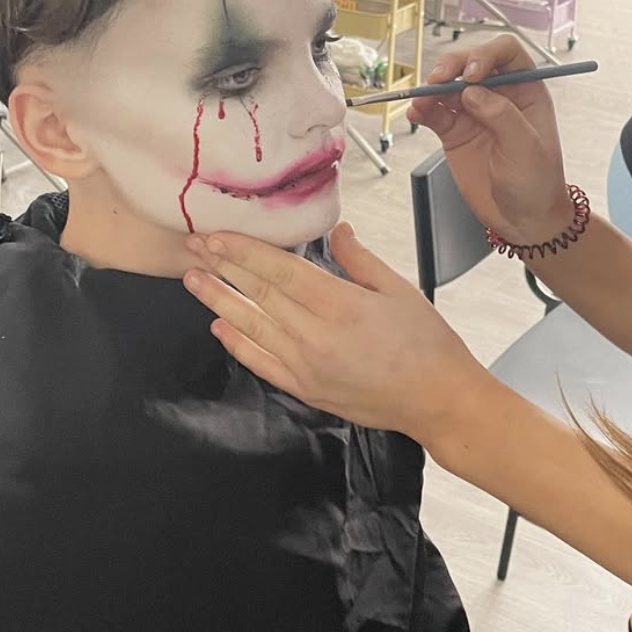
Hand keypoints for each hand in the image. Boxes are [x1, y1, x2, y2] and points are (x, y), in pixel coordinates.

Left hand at [182, 223, 489, 441]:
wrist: (438, 401)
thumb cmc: (427, 343)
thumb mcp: (400, 289)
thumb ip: (360, 259)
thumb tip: (336, 230)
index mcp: (340, 305)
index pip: (279, 271)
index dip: (244, 251)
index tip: (217, 235)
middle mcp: (316, 336)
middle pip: (259, 295)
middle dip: (223, 268)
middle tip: (193, 247)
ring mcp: (307, 367)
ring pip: (252, 327)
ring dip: (219, 301)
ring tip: (193, 280)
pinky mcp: (306, 389)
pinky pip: (262, 364)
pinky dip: (238, 344)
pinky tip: (220, 326)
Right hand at [408, 34, 570, 242]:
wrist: (523, 219)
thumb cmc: (537, 183)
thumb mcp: (526, 148)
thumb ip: (501, 115)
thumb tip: (472, 92)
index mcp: (527, 91)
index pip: (506, 54)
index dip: (486, 55)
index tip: (470, 73)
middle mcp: (499, 96)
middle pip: (471, 64)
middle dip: (452, 67)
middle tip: (438, 81)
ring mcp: (475, 113)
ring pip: (448, 86)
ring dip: (431, 89)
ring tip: (421, 101)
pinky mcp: (455, 132)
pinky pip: (435, 113)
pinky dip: (422, 110)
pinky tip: (416, 113)